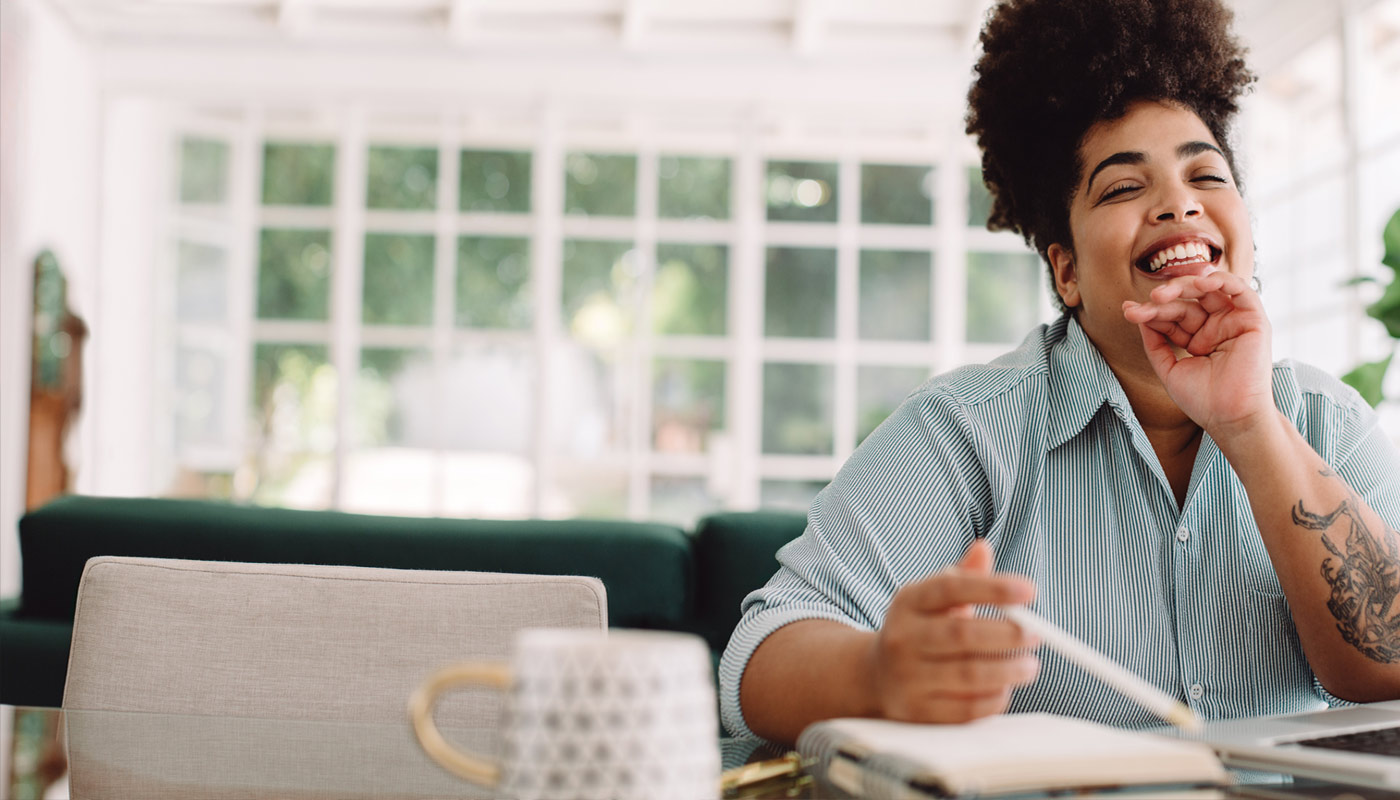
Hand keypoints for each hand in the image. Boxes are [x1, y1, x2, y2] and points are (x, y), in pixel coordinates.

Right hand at [869, 539, 1038, 722]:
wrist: (875, 676)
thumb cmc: (920, 630)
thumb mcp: (933, 599)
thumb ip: (963, 576)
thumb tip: (984, 548)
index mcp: (909, 602)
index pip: (950, 588)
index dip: (992, 588)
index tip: (1029, 590)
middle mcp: (902, 638)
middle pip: (962, 634)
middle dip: (1007, 634)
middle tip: (1036, 634)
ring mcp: (907, 677)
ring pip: (968, 675)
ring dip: (1008, 670)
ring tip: (1030, 665)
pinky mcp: (917, 711)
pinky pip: (966, 710)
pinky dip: (994, 699)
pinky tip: (1006, 688)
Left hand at [1121, 271, 1274, 436]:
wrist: (1230, 417)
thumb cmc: (1203, 400)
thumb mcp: (1169, 369)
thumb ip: (1155, 343)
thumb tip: (1139, 315)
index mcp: (1198, 339)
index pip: (1172, 317)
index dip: (1150, 312)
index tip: (1128, 312)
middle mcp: (1216, 328)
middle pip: (1187, 303)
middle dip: (1164, 300)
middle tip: (1147, 302)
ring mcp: (1234, 323)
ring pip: (1209, 291)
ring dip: (1185, 286)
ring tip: (1161, 294)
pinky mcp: (1254, 321)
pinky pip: (1241, 290)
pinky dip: (1222, 280)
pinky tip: (1200, 281)